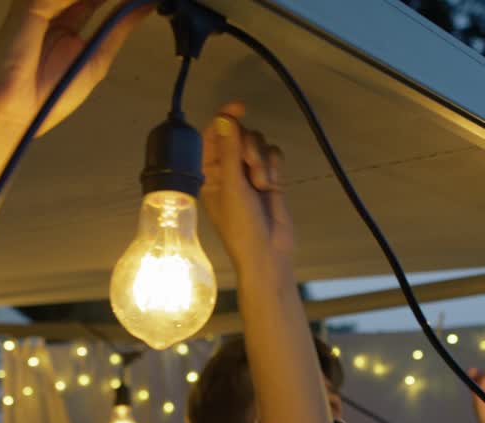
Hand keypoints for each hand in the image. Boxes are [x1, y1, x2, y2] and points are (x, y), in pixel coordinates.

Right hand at [0, 0, 149, 134]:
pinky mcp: (31, 6)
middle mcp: (53, 7)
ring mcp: (41, 3)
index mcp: (67, 20)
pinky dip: (87, 1)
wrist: (14, 115)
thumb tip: (146, 6)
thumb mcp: (97, 59)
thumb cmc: (47, 96)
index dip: (120, 0)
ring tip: (131, 2)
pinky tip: (112, 4)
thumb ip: (119, 28)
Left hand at [200, 102, 294, 278]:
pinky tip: (273, 186)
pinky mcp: (269, 176)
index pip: (213, 134)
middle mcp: (227, 169)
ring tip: (262, 186)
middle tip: (251, 169)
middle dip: (250, 148)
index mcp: (208, 171)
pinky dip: (276, 167)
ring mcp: (248, 173)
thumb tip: (224, 118)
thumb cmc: (241, 226)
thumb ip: (230, 150)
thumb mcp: (232, 186)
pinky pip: (274, 154)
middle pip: (240, 134)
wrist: (268, 251)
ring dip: (264, 161)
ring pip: (259, 143)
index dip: (225, 118)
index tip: (239, 108)